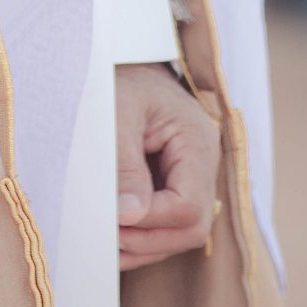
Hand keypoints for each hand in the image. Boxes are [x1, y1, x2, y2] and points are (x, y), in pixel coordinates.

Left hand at [115, 60, 220, 270]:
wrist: (117, 61)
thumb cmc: (116, 78)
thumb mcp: (115, 113)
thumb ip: (124, 163)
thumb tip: (129, 215)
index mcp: (196, 140)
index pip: (189, 205)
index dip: (153, 221)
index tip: (114, 218)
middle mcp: (201, 163)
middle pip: (193, 227)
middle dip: (149, 240)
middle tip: (107, 234)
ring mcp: (191, 176)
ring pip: (181, 234)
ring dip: (144, 245)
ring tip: (105, 238)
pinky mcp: (173, 185)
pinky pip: (167, 226)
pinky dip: (141, 239)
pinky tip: (113, 238)